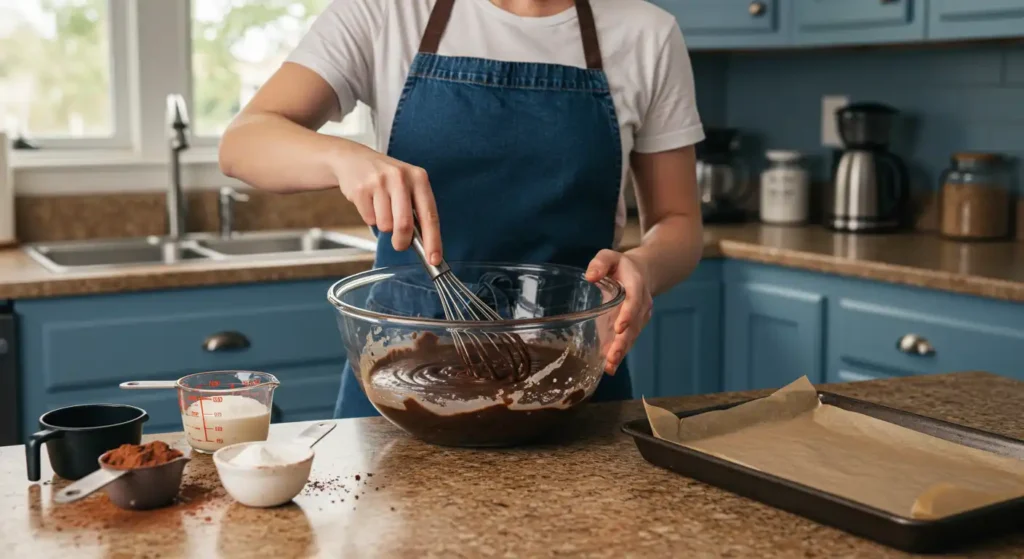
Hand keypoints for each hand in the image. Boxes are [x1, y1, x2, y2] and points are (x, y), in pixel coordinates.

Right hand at [331, 144, 441, 264]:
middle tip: (399, 244)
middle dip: (402, 241)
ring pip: (385, 225)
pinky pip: (369, 220)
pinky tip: (370, 203)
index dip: (433, 240)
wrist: (354, 159)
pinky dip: (370, 218)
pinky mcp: (361, 189)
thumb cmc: (387, 178)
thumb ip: (417, 210)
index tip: (434, 259)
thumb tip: (426, 244)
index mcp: (419, 178)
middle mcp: (400, 178)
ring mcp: (379, 182)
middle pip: (405, 225)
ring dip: (384, 226)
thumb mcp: (408, 185)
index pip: (430, 215)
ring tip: (381, 209)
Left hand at [585, 250, 652, 373]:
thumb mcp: (609, 257)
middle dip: (623, 341)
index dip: (628, 314)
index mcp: (636, 285)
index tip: (619, 328)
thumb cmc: (620, 265)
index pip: (634, 301)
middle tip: (612, 356)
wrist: (642, 273)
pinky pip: (628, 340)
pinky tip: (609, 367)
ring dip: (621, 351)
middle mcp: (642, 304)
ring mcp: (640, 317)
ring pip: (632, 336)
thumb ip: (600, 263)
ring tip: (609, 365)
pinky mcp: (634, 327)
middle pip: (634, 325)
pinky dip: (620, 353)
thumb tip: (589, 276)